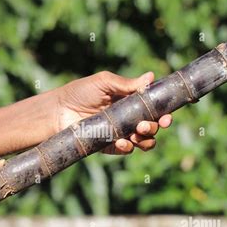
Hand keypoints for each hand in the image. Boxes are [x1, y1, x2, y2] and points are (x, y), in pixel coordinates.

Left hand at [54, 71, 172, 153]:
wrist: (59, 110)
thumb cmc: (80, 92)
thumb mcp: (104, 82)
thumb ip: (127, 84)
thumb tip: (151, 77)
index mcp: (131, 102)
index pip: (154, 108)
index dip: (164, 113)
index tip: (167, 116)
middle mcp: (129, 118)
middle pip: (153, 126)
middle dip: (156, 127)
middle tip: (146, 125)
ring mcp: (121, 133)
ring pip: (144, 141)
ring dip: (146, 138)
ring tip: (136, 132)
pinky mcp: (111, 145)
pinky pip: (127, 149)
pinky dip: (128, 146)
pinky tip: (121, 141)